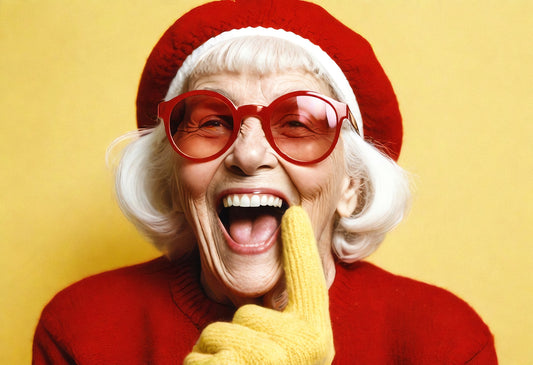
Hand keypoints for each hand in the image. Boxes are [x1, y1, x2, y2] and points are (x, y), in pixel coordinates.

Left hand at [184, 206, 334, 363]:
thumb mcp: (285, 341)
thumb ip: (279, 310)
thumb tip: (273, 251)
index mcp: (315, 332)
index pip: (308, 280)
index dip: (300, 245)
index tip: (292, 212)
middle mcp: (304, 346)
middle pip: (245, 312)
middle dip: (233, 333)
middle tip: (246, 361)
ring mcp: (275, 361)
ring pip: (216, 334)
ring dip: (212, 353)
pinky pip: (199, 361)